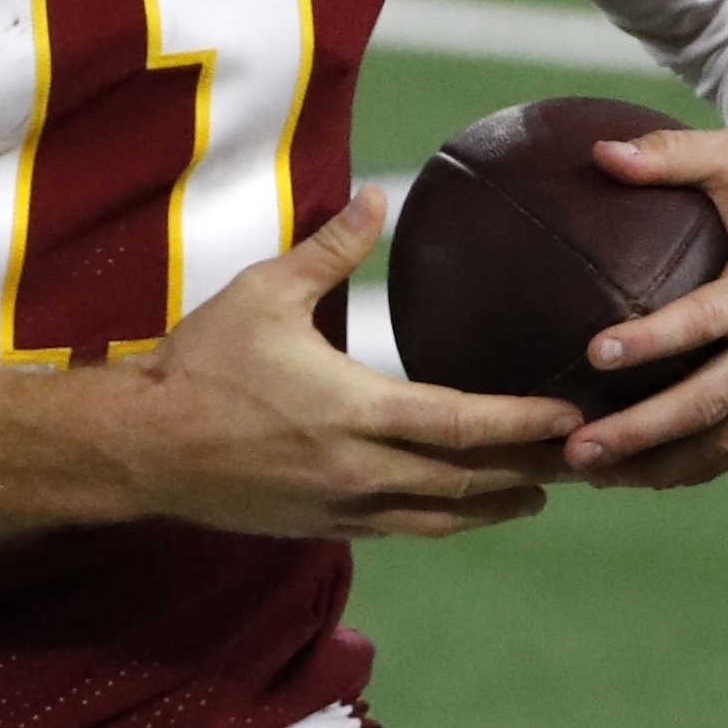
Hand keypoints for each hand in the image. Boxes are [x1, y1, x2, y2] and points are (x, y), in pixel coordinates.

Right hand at [111, 187, 582, 538]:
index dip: (524, 423)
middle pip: (469, 482)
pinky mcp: (322, 526)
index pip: (462, 424)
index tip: (572, 414)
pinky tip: (466, 507)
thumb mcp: (264, 292)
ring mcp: (341, 507)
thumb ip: (330, 249)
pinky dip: (446, 519)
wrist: (141, 446)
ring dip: (498, 506)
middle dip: (533, 470)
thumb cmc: (200, 363)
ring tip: (543, 492)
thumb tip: (376, 198)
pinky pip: (403, 529)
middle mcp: (358, 471)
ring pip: (442, 518)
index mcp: (353, 410)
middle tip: (587, 460)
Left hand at [564, 36, 727, 489]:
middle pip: (713, 401)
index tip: (594, 356)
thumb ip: (670, 154)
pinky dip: (701, 460)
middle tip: (576, 449)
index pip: (708, 320)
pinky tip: (647, 470)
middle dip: (642, 432)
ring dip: (663, 464)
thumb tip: (596, 152)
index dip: (652, 341)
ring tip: (596, 476)